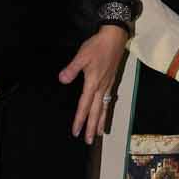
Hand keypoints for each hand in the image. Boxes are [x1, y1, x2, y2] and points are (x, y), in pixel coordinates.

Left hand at [58, 25, 129, 142]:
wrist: (115, 37)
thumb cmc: (97, 46)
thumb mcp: (82, 55)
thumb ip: (72, 69)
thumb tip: (62, 80)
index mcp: (93, 83)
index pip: (85, 106)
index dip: (80, 119)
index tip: (76, 132)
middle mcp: (102, 87)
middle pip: (96, 111)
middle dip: (92, 127)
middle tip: (89, 141)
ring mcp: (108, 84)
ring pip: (104, 107)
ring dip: (101, 121)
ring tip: (99, 133)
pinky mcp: (111, 80)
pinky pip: (108, 100)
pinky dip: (105, 110)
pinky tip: (104, 112)